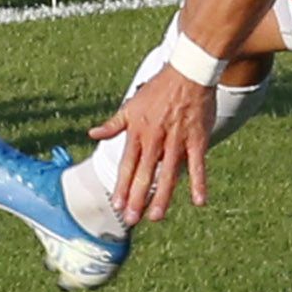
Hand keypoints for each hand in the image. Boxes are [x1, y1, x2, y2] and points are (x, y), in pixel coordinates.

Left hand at [92, 63, 217, 225]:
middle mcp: (155, 138)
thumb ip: (113, 124)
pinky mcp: (197, 139)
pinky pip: (197, 165)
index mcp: (138, 131)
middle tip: (132, 219)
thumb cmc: (159, 89)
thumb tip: (92, 134)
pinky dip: (198, 182)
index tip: (117, 204)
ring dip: (162, 197)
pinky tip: (199, 201)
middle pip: (144, 173)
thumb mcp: (131, 105)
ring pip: (168, 174)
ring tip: (155, 217)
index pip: (127, 164)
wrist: (187, 72)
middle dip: (137, 197)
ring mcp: (177, 140)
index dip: (122, 186)